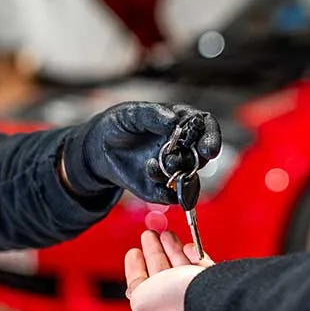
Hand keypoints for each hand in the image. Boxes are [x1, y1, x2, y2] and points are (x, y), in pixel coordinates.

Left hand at [61, 103, 221, 204]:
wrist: (97, 150)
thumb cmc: (118, 125)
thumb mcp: (130, 114)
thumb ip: (152, 114)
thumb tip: (173, 121)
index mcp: (181, 123)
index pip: (206, 128)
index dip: (212, 138)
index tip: (209, 149)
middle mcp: (183, 147)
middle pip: (202, 156)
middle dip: (194, 161)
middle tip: (172, 160)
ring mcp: (173, 169)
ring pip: (190, 178)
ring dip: (178, 176)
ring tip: (151, 166)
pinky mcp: (162, 187)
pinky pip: (173, 196)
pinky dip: (166, 192)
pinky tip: (148, 177)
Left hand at [124, 229, 213, 310]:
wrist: (208, 296)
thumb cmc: (175, 303)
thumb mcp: (140, 299)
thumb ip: (135, 290)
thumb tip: (135, 284)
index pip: (144, 288)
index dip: (136, 269)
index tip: (134, 252)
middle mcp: (177, 305)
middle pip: (162, 274)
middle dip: (154, 252)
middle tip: (149, 236)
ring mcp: (196, 293)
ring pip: (181, 266)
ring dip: (171, 248)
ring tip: (165, 234)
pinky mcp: (214, 281)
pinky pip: (201, 265)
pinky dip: (193, 253)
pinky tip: (187, 247)